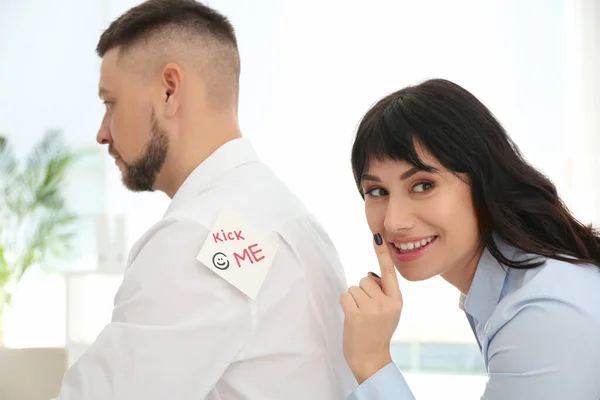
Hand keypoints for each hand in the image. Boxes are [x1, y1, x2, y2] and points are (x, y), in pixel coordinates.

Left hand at [340, 233, 402, 383]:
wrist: (371, 359)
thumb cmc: (378, 333)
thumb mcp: (389, 312)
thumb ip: (383, 293)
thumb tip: (369, 276)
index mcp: (397, 300)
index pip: (389, 272)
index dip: (382, 254)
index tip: (377, 236)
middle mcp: (386, 302)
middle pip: (365, 279)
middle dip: (362, 292)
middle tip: (366, 312)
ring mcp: (371, 309)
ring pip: (353, 288)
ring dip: (353, 300)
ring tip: (360, 317)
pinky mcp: (356, 315)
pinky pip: (345, 297)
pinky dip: (345, 305)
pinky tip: (352, 318)